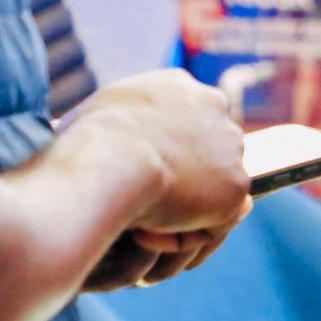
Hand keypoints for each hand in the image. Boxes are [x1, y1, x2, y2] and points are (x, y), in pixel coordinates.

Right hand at [63, 69, 250, 280]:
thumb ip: (111, 124)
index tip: (132, 177)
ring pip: (207, 191)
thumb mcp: (88, 118)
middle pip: (203, 154)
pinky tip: (145, 233)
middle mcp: (212, 106)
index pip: (181, 123)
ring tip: (133, 224)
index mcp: (177, 84)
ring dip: (175, 213)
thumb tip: (86, 137)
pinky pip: (210, 223)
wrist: (109, 159)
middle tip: (135, 205)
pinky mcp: (237, 185)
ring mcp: (230, 145)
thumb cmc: (83, 142)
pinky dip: (179, 236)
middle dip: (176, 183)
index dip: (159, 156)